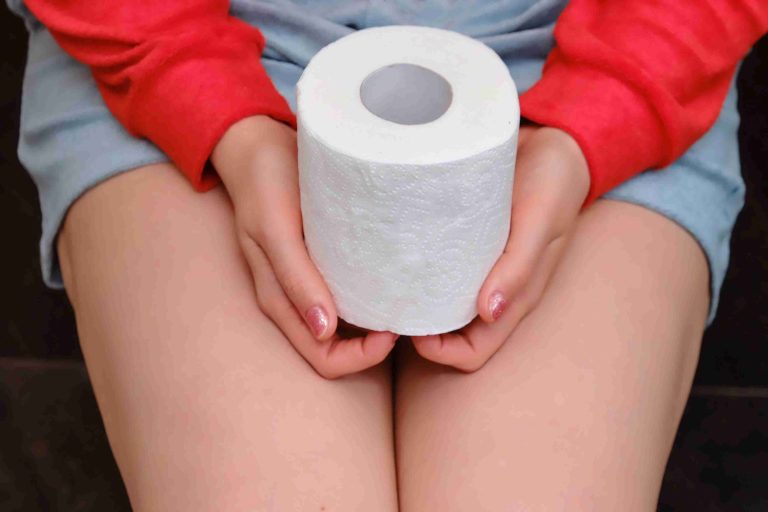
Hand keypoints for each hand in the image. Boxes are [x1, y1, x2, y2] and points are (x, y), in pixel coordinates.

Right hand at [211, 116, 397, 378]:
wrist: (260, 145)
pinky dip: (370, 298)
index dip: (361, 355)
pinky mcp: (322, 262)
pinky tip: (391, 281)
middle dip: (374, 347)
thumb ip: (295, 279)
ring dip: (374, 326)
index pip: (325, 358)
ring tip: (402, 300)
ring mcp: (308, 283)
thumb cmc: (265, 183)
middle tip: (403, 316)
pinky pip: (348, 296)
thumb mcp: (275, 228)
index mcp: (280, 300)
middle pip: (338, 350)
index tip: (391, 328)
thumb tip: (324, 332)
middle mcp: (296, 300)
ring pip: (346, 328)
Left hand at [411, 125, 589, 371]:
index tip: (412, 329)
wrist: (551, 142)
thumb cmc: (553, 184)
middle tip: (391, 303)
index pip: (472, 351)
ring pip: (440, 306)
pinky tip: (398, 256)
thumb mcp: (540, 222)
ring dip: (415, 305)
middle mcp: (492, 289)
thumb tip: (488, 314)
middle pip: (449, 335)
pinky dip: (418, 272)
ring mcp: (477, 267)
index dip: (440, 352)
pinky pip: (438, 269)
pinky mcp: (463, 242)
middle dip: (418, 332)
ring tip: (388, 282)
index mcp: (515, 298)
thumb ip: (519, 267)